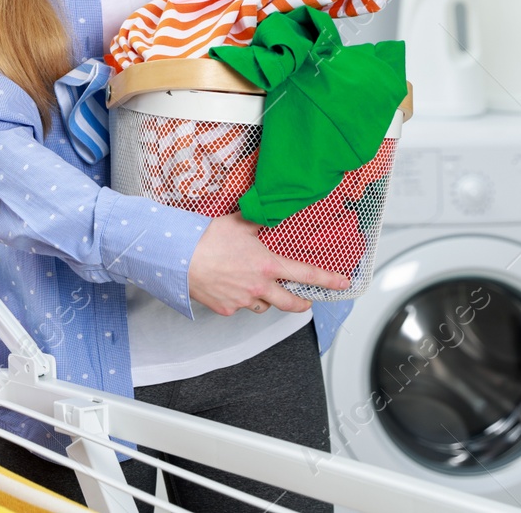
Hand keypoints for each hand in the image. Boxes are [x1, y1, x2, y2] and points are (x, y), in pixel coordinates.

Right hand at [187, 212, 349, 315]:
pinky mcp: (226, 308)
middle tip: (305, 301)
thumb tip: (270, 212)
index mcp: (267, 264)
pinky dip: (239, 299)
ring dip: (265, 299)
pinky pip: (239, 307)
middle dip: (302, 303)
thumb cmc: (206, 238)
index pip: (306, 275)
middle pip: (290, 304)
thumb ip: (259, 221)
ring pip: (263, 305)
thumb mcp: (238, 222)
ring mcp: (242, 300)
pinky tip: (230, 287)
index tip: (342, 284)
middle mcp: (259, 286)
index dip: (327, 280)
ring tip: (258, 288)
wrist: (178, 257)